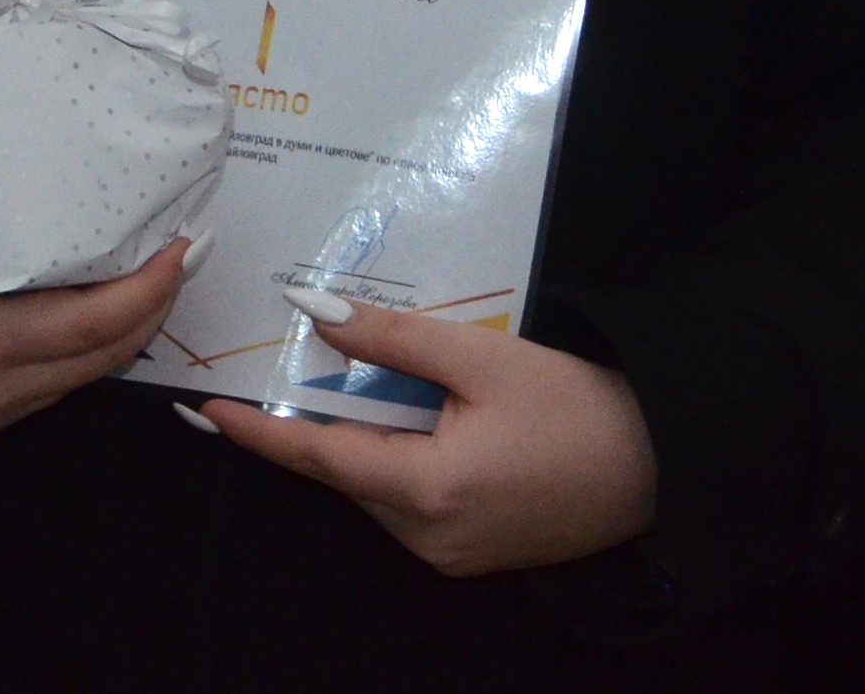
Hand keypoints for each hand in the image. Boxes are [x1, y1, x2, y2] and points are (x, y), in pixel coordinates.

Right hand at [0, 127, 182, 471]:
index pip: (77, 330)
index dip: (139, 294)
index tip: (178, 248)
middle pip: (98, 362)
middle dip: (152, 310)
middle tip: (185, 251)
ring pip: (79, 382)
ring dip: (125, 334)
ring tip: (151, 277)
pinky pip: (49, 389)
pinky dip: (86, 353)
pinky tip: (88, 315)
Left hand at [201, 296, 655, 576]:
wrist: (663, 467)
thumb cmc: (581, 409)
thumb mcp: (482, 358)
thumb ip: (390, 336)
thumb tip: (309, 310)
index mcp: (428, 491)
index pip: (316, 457)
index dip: (255, 430)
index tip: (202, 409)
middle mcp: (429, 536)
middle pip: (342, 471)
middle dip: (306, 421)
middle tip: (260, 373)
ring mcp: (450, 553)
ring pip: (371, 485)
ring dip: (354, 436)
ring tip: (336, 381)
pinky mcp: (470, 551)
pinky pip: (405, 499)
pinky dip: (389, 456)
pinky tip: (400, 415)